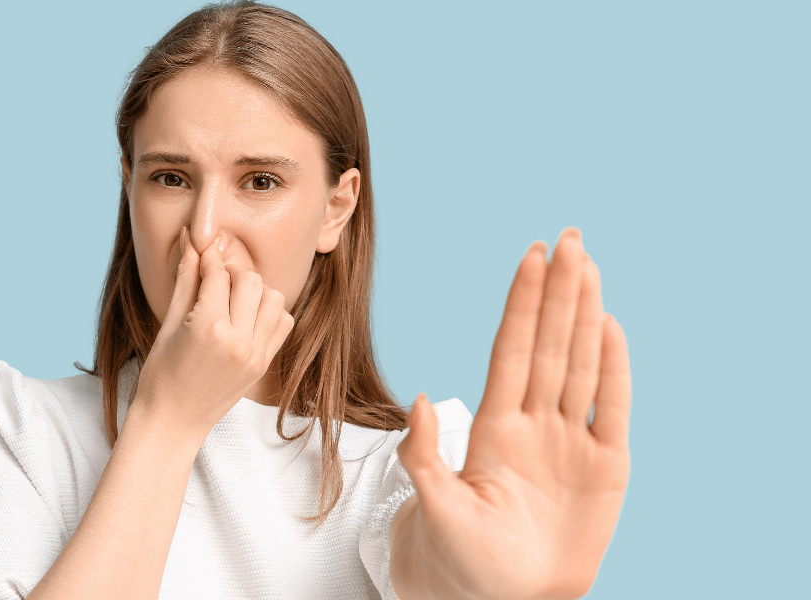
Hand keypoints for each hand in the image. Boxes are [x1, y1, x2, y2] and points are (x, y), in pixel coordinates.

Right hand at [131, 226, 294, 437]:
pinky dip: (269, 311)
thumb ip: (185, 279)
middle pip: (249, 280)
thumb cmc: (160, 374)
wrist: (172, 421)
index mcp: (207, 328)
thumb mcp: (167, 324)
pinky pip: (283, 322)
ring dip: (254, 290)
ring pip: (273, 297)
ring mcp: (255, 354)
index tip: (202, 250)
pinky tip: (246, 316)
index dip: (208, 257)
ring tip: (232, 298)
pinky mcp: (264, 364)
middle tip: (214, 278)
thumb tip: (191, 239)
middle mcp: (237, 340)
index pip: (217, 273)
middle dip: (231, 272)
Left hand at [392, 228, 630, 599]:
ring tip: (588, 264)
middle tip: (568, 237)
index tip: (529, 256)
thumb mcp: (435, 508)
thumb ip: (427, 456)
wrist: (503, 597)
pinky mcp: (606, 466)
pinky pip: (612, 407)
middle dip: (558, 291)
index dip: (522, 303)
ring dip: (586, 314)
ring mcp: (571, 440)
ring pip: (580, 363)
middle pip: (549, 344)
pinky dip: (614, 369)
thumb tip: (422, 399)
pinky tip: (611, 326)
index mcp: (495, 427)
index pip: (511, 349)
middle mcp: (534, 422)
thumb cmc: (460, 556)